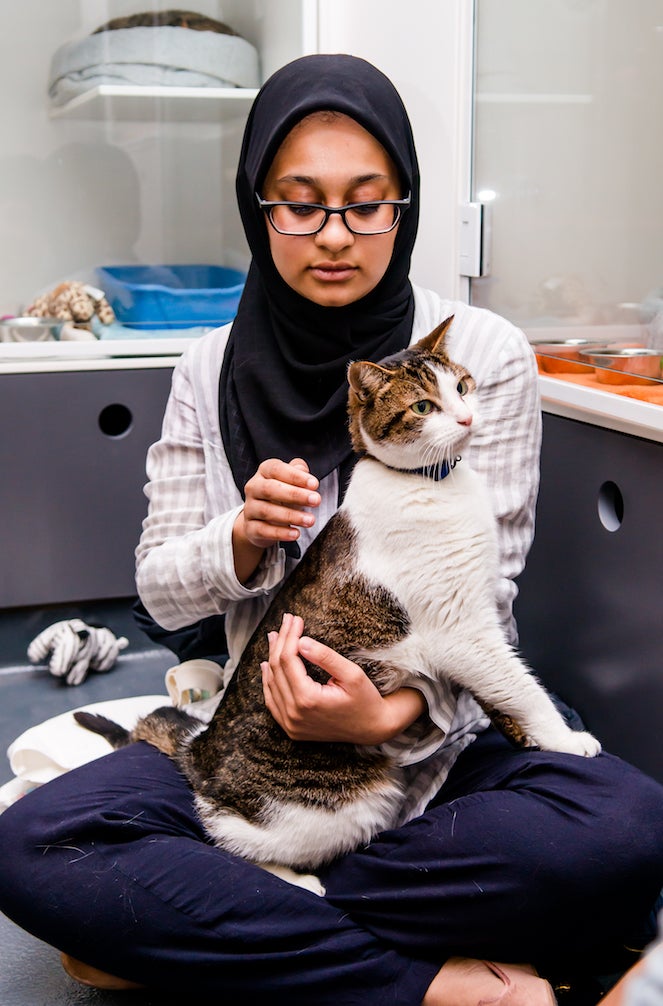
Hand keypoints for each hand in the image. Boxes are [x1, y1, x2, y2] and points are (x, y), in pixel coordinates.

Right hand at [232, 458, 320, 581]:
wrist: (263, 520)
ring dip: (291, 516)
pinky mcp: (250, 528)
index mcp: (264, 471)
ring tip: (310, 520)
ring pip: (266, 511)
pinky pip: (263, 530)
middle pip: (270, 489)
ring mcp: (249, 508)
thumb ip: (299, 472)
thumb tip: (304, 472)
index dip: (295, 476)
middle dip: (295, 495)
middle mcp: (253, 487)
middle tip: (316, 500)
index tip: (315, 484)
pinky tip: (296, 533)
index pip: (277, 469)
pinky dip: (280, 533)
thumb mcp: (292, 481)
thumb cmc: (283, 495)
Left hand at [261, 613, 425, 743]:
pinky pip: (272, 702)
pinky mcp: (291, 728)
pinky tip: (267, 666)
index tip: (295, 618)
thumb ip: (325, 657)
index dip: (290, 635)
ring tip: (275, 637)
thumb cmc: (365, 699)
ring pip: (272, 684)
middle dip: (280, 642)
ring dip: (271, 658)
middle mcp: (294, 714)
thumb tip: (301, 641)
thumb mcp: (351, 674)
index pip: (288, 659)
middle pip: (277, 669)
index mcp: (308, 699)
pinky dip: (269, 681)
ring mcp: (290, 724)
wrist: (372, 729)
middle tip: (286, 621)